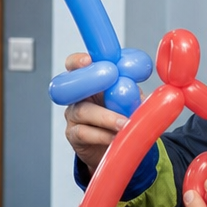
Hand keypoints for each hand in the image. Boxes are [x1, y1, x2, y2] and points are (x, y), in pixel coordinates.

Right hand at [62, 51, 128, 172]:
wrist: (117, 146)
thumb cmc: (122, 117)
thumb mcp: (130, 100)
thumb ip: (131, 90)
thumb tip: (135, 82)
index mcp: (90, 82)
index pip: (75, 66)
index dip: (77, 61)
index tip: (89, 61)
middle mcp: (77, 96)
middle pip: (70, 85)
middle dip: (86, 81)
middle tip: (110, 81)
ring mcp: (73, 115)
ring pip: (83, 111)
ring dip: (106, 116)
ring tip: (124, 123)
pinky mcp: (73, 135)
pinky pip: (84, 132)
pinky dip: (102, 135)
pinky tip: (115, 137)